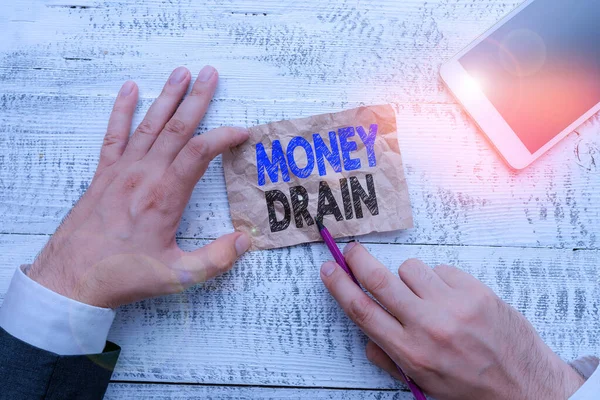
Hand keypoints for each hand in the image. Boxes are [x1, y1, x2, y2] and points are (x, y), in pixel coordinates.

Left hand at [28, 66, 250, 308]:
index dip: (223, 137)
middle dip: (196, 99)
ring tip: (181, 73)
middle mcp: (144, 175)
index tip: (242, 132)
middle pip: (175, 128)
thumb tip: (246, 240)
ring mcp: (121, 171)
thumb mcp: (178, 276)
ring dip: (167, 97)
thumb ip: (216, 259)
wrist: (72, 278)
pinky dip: (122, 110)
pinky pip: (114, 135)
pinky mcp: (104, 174)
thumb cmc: (124, 275)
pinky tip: (129, 89)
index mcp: (164, 197)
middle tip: (211, 74)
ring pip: (149, 126)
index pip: (199, 153)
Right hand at [320, 242, 583, 399]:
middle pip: (380, 280)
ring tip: (423, 295)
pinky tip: (451, 298)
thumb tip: (367, 333)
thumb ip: (390, 358)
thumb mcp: (423, 384)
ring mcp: (454, 305)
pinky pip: (442, 269)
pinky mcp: (476, 291)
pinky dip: (439, 280)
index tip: (329, 269)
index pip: (362, 311)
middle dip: (358, 260)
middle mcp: (429, 326)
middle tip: (352, 250)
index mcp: (410, 352)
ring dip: (408, 277)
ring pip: (411, 268)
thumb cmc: (470, 388)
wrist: (525, 386)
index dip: (339, 286)